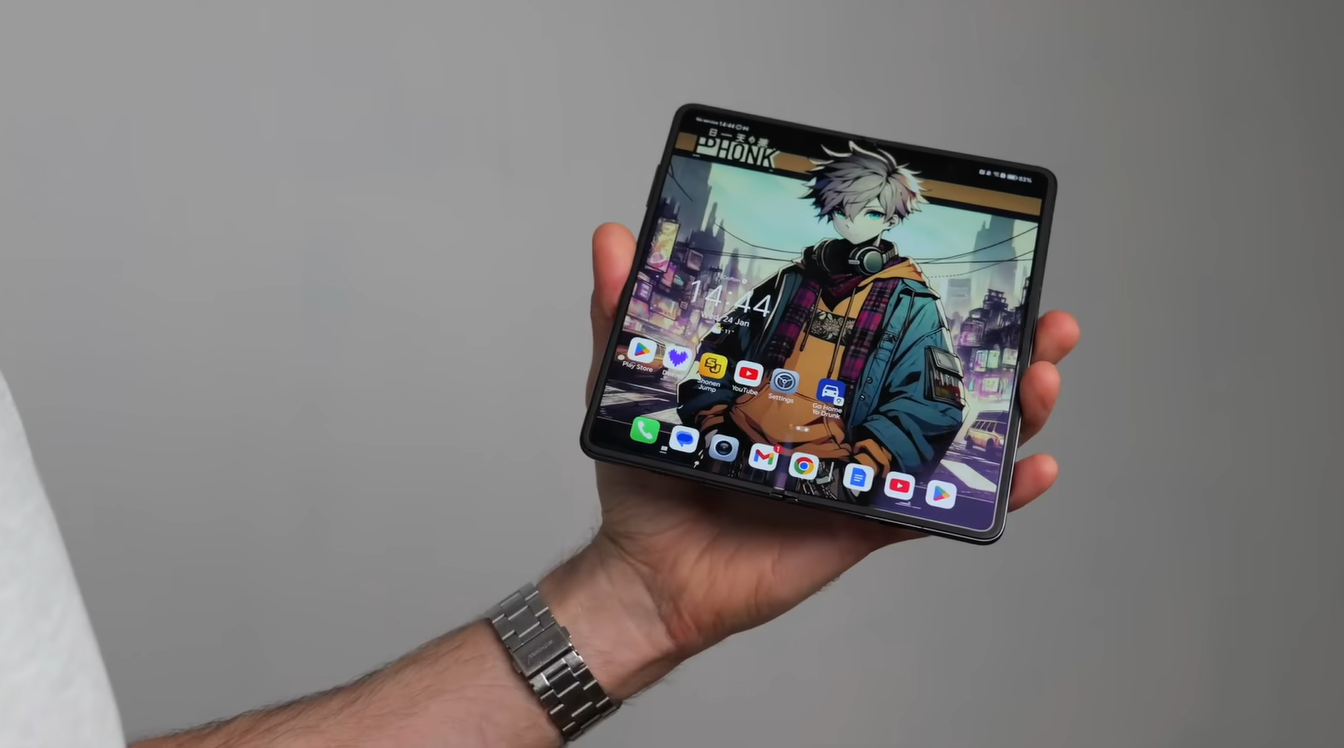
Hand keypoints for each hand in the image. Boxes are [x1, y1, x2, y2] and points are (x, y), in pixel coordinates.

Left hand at [548, 223, 1079, 699]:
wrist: (648, 572)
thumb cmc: (648, 480)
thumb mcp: (634, 382)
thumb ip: (622, 311)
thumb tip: (610, 235)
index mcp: (806, 381)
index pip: (880, 331)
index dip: (931, 300)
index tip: (966, 263)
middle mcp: (846, 420)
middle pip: (940, 376)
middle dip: (1006, 346)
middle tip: (1046, 318)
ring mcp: (864, 471)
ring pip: (956, 435)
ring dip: (1018, 408)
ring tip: (1045, 374)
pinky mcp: (867, 522)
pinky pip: (939, 509)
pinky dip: (996, 495)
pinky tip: (1036, 468)